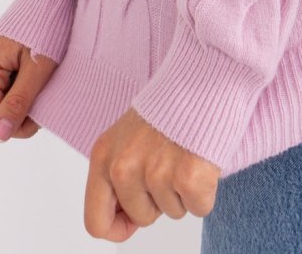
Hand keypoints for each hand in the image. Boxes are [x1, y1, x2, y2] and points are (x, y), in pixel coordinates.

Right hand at [0, 33, 57, 141]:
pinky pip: (5, 87)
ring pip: (3, 100)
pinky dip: (23, 86)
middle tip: (46, 89)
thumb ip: (18, 102)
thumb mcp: (37, 70)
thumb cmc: (48, 27)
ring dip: (25, 97)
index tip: (44, 110)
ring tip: (43, 78)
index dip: (19, 124)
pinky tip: (36, 73)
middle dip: (24, 108)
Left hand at [84, 107, 220, 240]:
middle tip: (170, 161)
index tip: (134, 218)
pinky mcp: (188, 176)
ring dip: (183, 191)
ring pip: (172, 212)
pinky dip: (205, 190)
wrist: (203, 75)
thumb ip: (120, 174)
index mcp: (104, 156)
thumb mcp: (128, 136)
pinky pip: (199, 207)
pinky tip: (202, 159)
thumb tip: (124, 220)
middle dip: (159, 199)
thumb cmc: (170, 105)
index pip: (96, 221)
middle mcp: (123, 166)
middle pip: (141, 217)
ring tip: (185, 153)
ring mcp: (155, 172)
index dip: (119, 226)